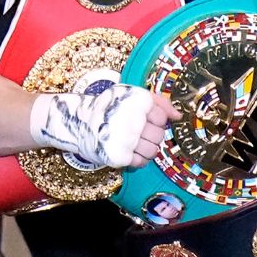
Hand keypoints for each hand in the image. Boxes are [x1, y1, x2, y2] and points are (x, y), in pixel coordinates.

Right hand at [29, 85, 181, 168]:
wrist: (79, 121)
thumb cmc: (110, 107)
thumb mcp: (132, 94)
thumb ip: (159, 102)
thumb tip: (178, 116)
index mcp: (137, 102)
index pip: (162, 118)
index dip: (157, 121)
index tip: (146, 120)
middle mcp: (132, 120)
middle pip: (159, 136)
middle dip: (153, 135)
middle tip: (140, 132)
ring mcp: (124, 139)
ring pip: (153, 151)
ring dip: (148, 149)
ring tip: (135, 143)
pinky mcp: (118, 155)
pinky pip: (141, 162)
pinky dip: (139, 159)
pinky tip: (130, 151)